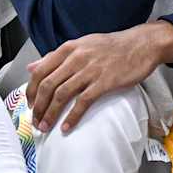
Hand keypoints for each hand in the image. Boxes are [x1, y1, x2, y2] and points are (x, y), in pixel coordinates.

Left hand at [26, 23, 172, 132]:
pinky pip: (83, 102)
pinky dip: (72, 116)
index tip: (30, 104)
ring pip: (62, 95)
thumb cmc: (111, 47)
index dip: (32, 91)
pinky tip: (66, 127)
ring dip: (51, 114)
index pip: (40, 71)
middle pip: (48, 85)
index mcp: (68, 49)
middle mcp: (76, 58)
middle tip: (36, 120)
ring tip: (46, 126)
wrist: (141, 45)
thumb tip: (32, 67)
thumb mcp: (81, 45)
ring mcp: (90, 70)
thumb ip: (55, 57)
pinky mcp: (104, 82)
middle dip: (39, 107)